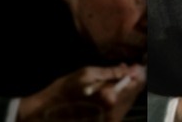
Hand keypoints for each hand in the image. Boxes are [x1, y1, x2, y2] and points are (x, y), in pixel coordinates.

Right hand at [17, 63, 145, 121]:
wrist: (44, 114)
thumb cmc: (63, 91)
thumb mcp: (87, 75)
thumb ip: (111, 72)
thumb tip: (129, 69)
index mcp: (109, 100)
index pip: (134, 84)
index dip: (137, 73)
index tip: (136, 65)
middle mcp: (113, 113)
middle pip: (133, 94)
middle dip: (132, 80)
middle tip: (128, 69)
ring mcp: (109, 120)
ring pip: (127, 102)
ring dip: (126, 89)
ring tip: (118, 78)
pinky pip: (118, 109)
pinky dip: (118, 98)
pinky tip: (112, 90)